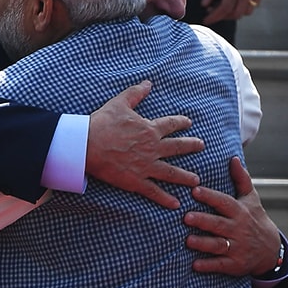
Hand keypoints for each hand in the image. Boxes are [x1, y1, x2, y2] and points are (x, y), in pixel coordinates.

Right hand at [86, 80, 203, 208]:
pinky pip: (154, 191)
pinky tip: (175, 204)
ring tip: (196, 180)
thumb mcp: (119, 103)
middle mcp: (152, 148)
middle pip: (177, 147)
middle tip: (201, 146)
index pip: (171, 124)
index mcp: (149, 129)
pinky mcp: (136, 181)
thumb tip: (148, 82)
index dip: (181, 122)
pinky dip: (165, 199)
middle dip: (190, 146)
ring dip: (185, 176)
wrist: (86, 145)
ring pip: (171, 173)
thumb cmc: (101, 123)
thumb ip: (135, 93)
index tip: (188, 123)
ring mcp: (146, 166)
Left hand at [184, 156, 280, 275]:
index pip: (224, 202)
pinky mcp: (235, 264)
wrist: (272, 251)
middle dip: (203, 221)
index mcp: (240, 212)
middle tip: (186, 217)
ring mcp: (237, 248)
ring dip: (203, 243)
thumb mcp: (251, 199)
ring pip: (219, 245)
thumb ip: (241, 179)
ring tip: (188, 240)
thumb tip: (232, 157)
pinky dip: (208, 265)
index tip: (195, 190)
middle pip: (219, 224)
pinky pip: (221, 265)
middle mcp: (238, 229)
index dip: (210, 196)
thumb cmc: (254, 219)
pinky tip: (195, 265)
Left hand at [201, 0, 269, 24]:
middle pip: (237, 12)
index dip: (214, 17)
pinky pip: (255, 1)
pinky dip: (244, 5)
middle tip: (211, 11)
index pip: (225, 7)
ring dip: (234, 12)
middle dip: (222, 16)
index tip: (205, 20)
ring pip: (248, 10)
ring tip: (222, 4)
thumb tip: (205, 4)